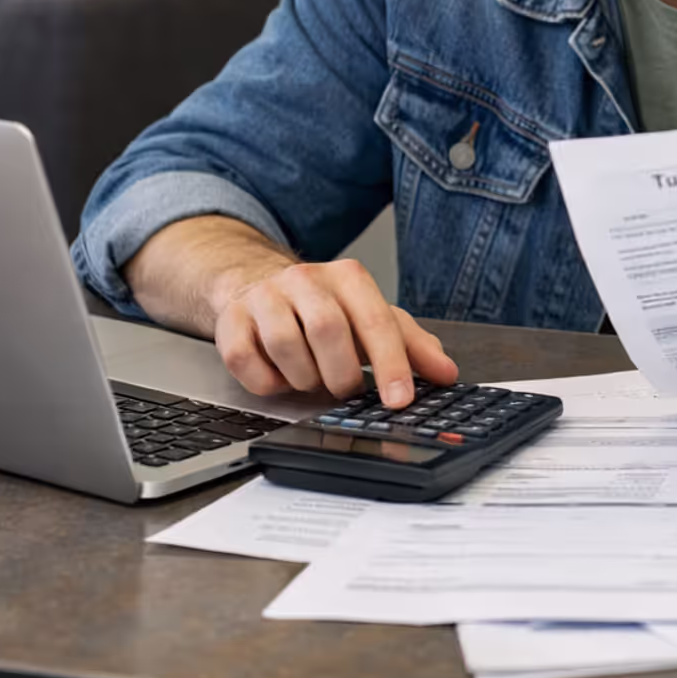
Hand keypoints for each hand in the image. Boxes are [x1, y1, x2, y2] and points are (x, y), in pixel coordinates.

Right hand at [211, 258, 457, 404]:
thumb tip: (446, 373)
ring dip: (304, 378)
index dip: (390, 364)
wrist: (257, 285)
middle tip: (345, 389)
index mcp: (347, 278)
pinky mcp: (230, 321)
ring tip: (312, 379)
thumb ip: (412, 345)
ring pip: (285, 345)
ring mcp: (264, 297)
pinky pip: (245, 360)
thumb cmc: (326, 309)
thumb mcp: (372, 319)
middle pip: (327, 330)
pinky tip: (279, 377)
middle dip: (341, 374)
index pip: (375, 320)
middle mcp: (305, 279)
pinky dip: (266, 381)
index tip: (399, 399)